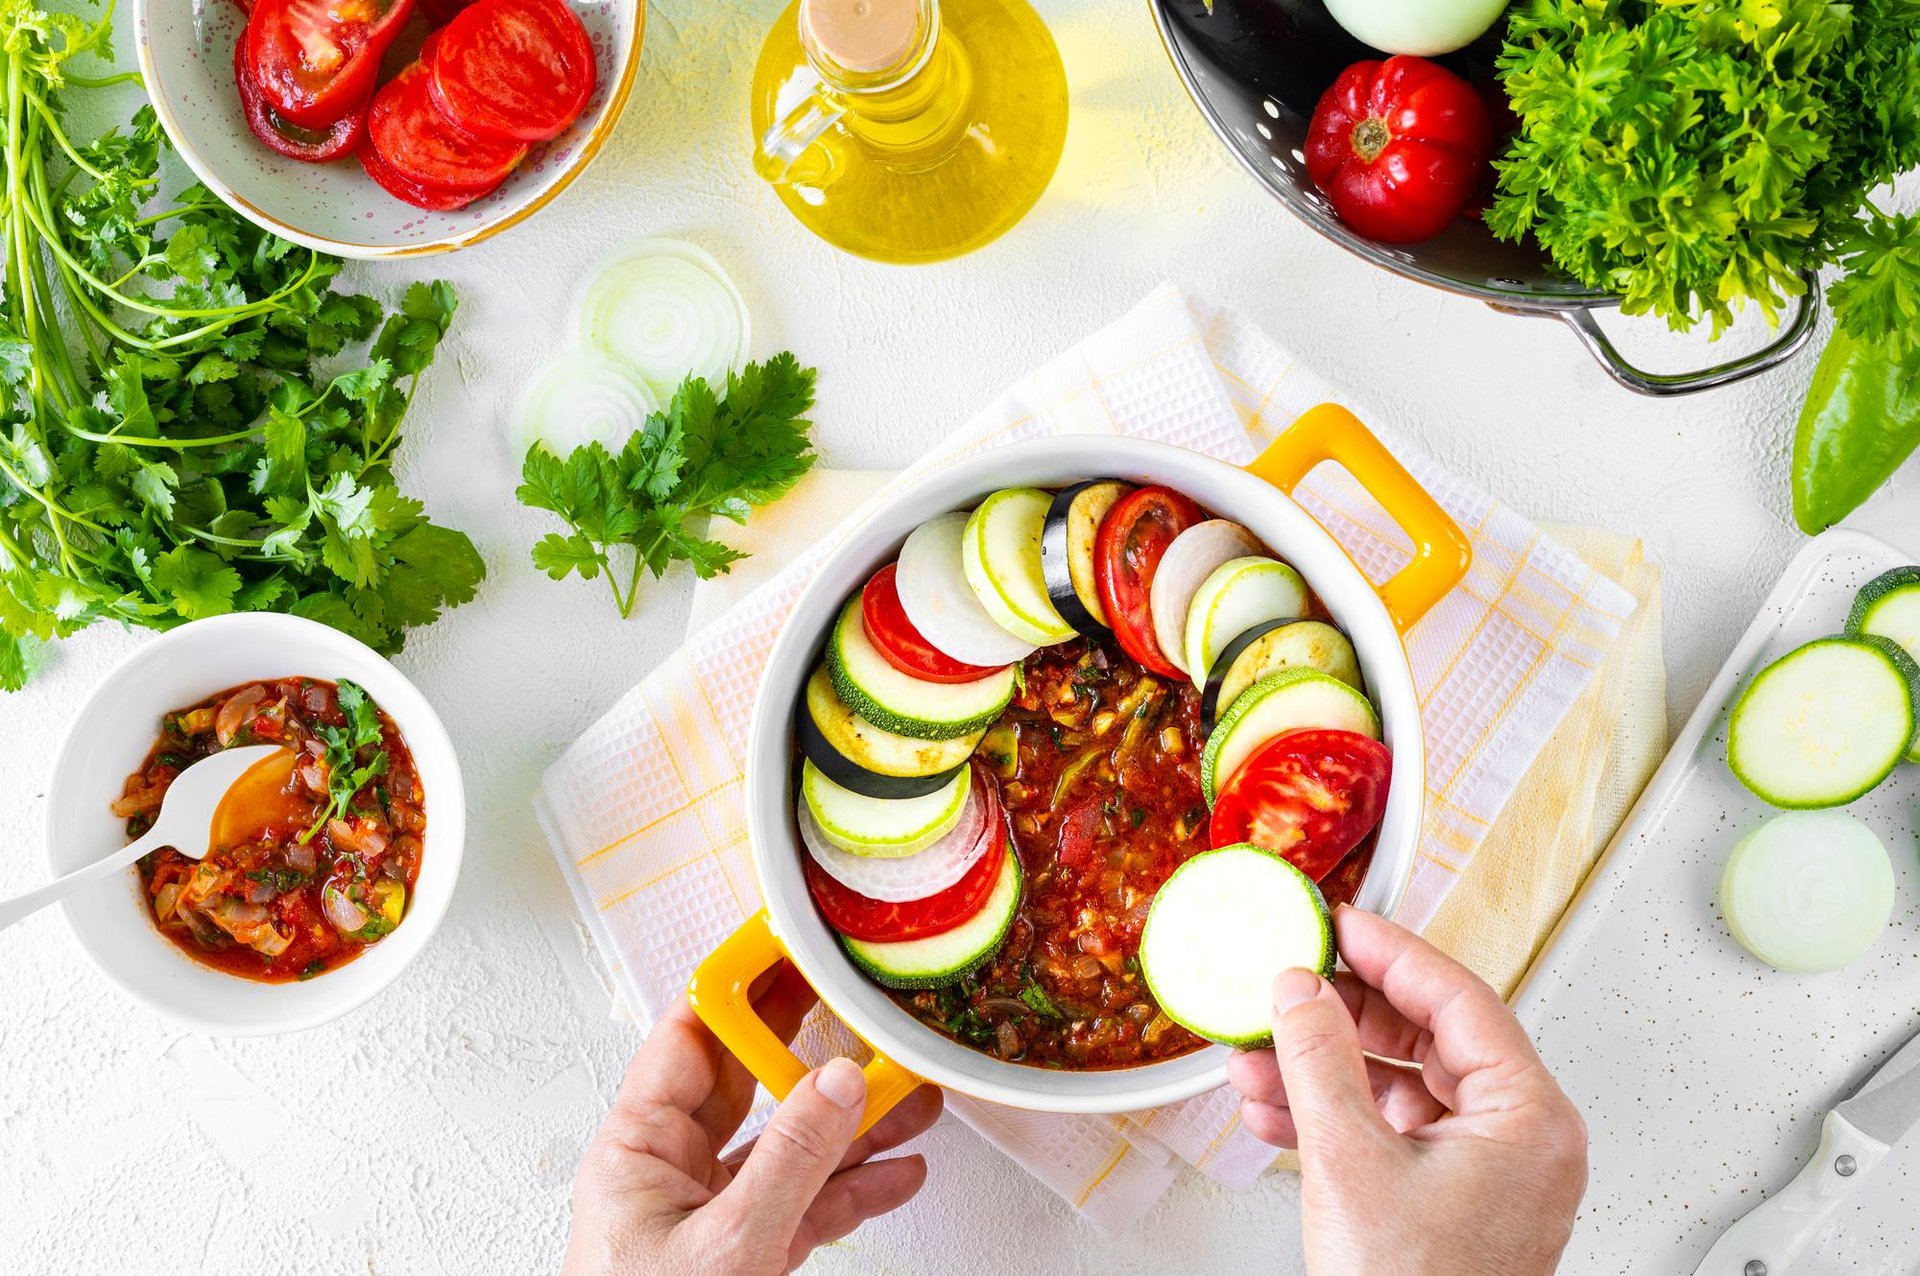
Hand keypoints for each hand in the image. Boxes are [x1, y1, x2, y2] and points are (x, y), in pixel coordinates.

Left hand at [564, 963, 941, 1275]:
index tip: (798, 947)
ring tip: (917, 1092)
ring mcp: (710, 1216)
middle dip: (818, 1049)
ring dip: (857, 1123)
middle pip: (752, 1083)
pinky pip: (806, 1205)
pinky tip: (901, 1171)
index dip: (745, 987)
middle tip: (868, 1005)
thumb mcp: (726, 1249)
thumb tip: (839, 1084)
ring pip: (791, 1146)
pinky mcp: (745, 1257)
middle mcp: (670, 1172)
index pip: (692, 1038)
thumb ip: (790, 1164)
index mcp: (636, 1148)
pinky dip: (856, 1190)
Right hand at [1227, 906, 1586, 1275]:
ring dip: (1321, 1071)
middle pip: (1426, 1039)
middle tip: (1290, 985)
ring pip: (1397, 1088)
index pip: (1459, 1000)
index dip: (1391, 952)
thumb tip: (1299, 991)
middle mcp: (1519, 1139)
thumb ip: (1319, 1061)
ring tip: (1258, 1059)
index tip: (1341, 923)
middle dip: (1340, 1018)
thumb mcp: (1351, 1161)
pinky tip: (1276, 1113)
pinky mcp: (1447, 1202)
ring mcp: (1485, 1173)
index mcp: (1529, 1118)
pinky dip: (1332, 1119)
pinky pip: (1389, 1134)